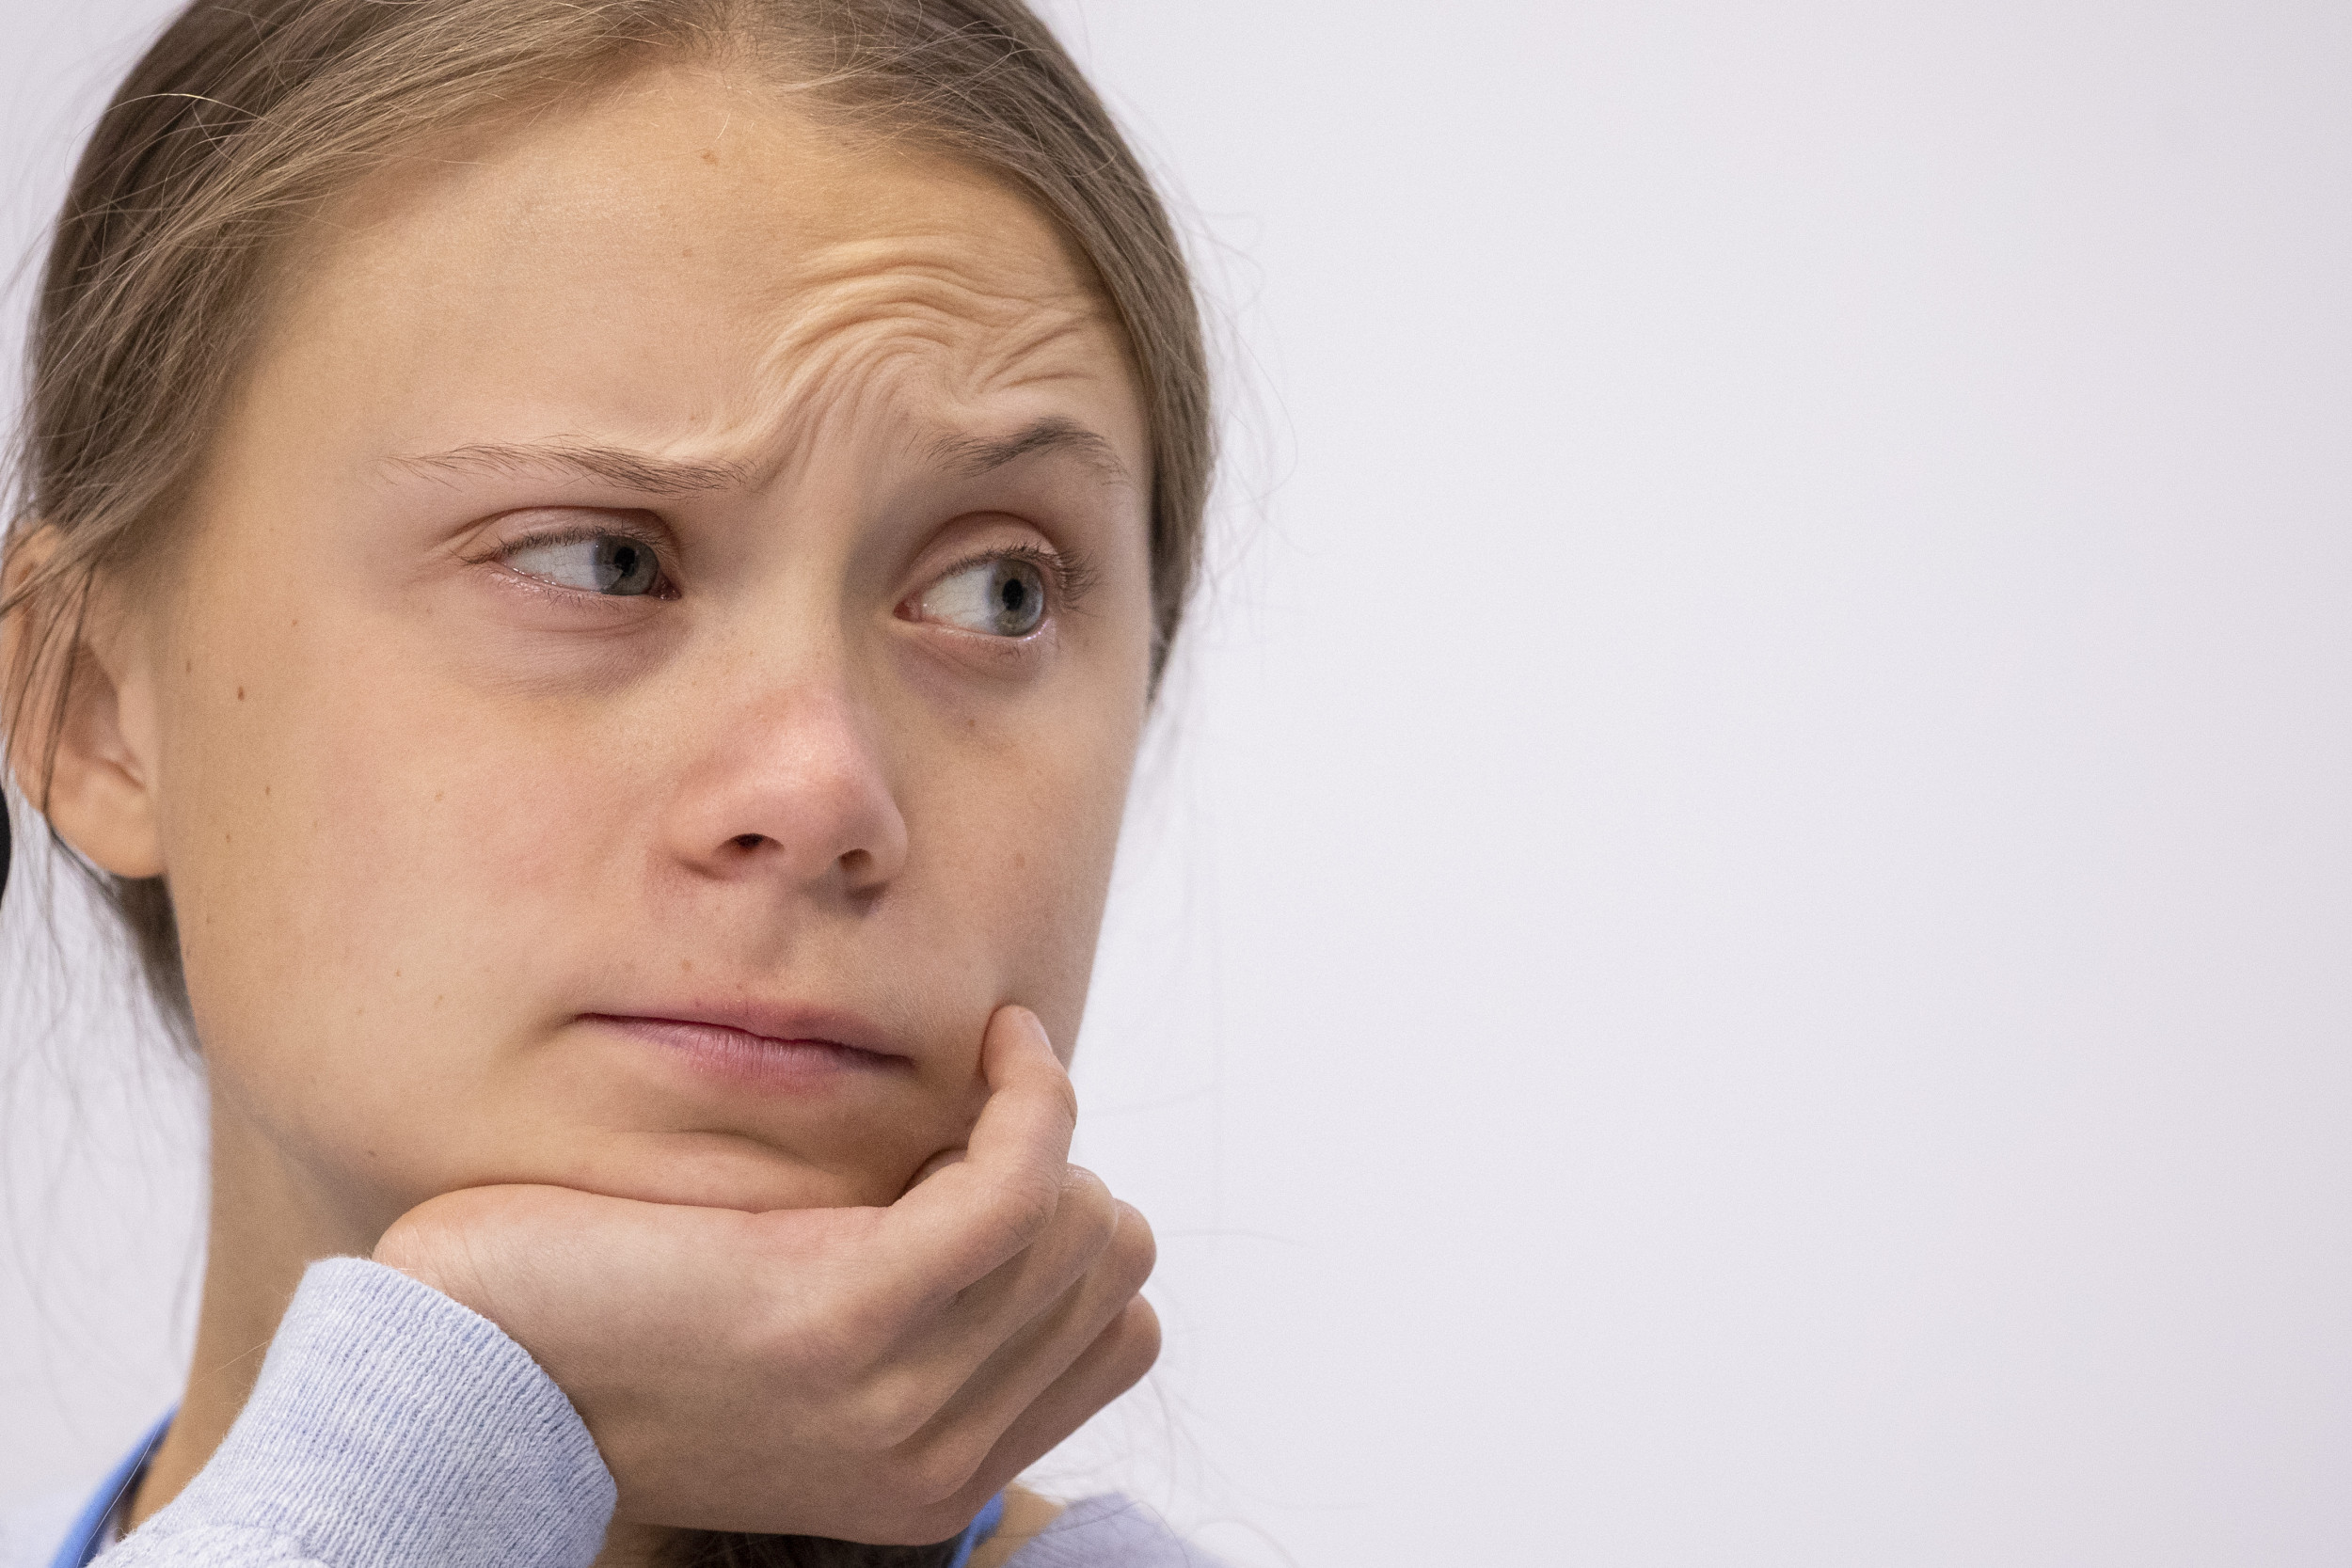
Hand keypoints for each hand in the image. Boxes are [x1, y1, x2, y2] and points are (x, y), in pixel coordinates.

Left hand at [370, 1005, 1157, 1541]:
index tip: (998, 1162)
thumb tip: (1018, 1214)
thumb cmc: (612, 1327)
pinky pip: (1022, 1179)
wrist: (462, 1366)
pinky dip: (1031, 1090)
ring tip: (980, 1078)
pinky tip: (995, 1044)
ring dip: (1046, 1124)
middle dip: (1066, 1167)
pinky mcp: (852, 1311)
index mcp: (932, 1483)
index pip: (1118, 1336)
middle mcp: (933, 1461)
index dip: (1075, 1230)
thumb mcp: (800, 1362)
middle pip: (1110, 1265)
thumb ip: (915, 1330)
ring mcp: (899, 1398)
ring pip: (1084, 1221)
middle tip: (973, 1116)